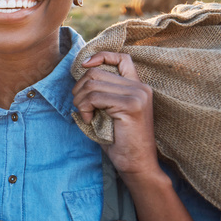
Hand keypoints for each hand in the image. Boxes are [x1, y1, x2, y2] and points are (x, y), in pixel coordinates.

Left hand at [72, 51, 161, 181]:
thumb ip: (102, 91)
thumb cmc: (119, 140)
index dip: (100, 56)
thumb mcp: (109, 111)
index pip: (121, 57)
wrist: (137, 164)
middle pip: (96, 72)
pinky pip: (95, 97)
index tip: (85, 65)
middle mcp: (140, 87)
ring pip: (92, 84)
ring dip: (80, 100)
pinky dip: (85, 108)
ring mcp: (137, 95)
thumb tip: (82, 73)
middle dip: (79, 89)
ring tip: (85, 115)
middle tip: (81, 107)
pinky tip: (89, 120)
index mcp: (138, 86)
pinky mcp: (131, 105)